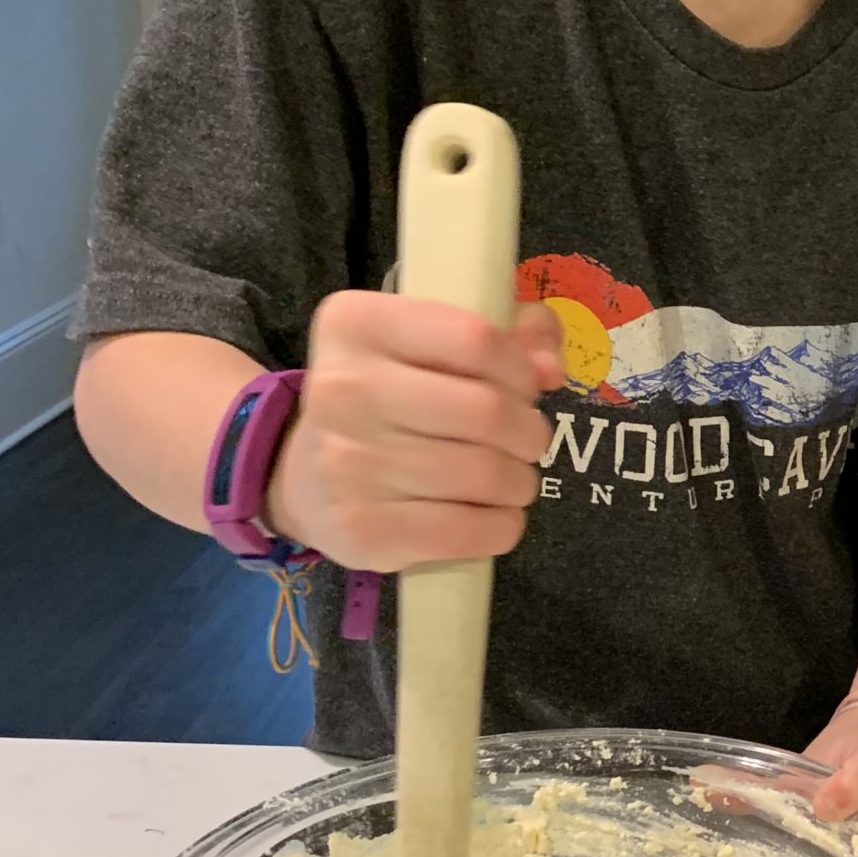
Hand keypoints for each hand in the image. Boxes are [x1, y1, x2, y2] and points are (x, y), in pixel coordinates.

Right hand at [267, 291, 563, 571]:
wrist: (306, 479)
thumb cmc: (389, 401)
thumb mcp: (432, 344)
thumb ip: (509, 337)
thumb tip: (552, 369)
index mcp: (357, 325)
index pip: (475, 338)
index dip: (520, 368)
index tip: (523, 388)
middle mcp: (343, 388)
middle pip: (486, 411)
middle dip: (529, 432)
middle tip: (526, 442)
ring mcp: (347, 463)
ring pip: (484, 474)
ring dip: (519, 482)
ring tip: (510, 479)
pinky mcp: (362, 530)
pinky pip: (466, 531)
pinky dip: (502, 527)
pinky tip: (496, 518)